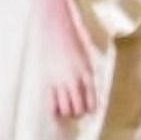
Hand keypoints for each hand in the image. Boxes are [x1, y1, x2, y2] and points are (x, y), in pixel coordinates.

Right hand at [40, 0, 100, 118]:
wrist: (55, 27)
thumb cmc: (73, 38)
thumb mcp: (87, 54)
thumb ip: (88, 70)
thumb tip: (91, 85)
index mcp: (87, 73)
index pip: (91, 99)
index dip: (91, 108)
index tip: (89, 111)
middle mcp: (74, 79)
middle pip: (78, 106)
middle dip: (79, 112)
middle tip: (77, 112)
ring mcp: (60, 80)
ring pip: (65, 107)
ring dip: (67, 112)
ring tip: (67, 111)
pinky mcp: (48, 79)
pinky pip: (51, 100)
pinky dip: (54, 109)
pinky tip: (55, 111)